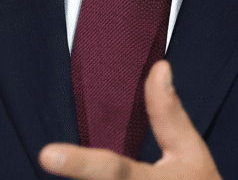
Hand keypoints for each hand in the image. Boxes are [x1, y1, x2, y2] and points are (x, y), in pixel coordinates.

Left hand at [39, 61, 220, 179]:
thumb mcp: (190, 152)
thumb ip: (169, 114)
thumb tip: (158, 68)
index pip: (112, 172)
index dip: (80, 163)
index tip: (48, 154)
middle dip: (77, 170)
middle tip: (54, 159)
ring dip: (80, 177)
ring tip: (75, 162)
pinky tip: (85, 173)